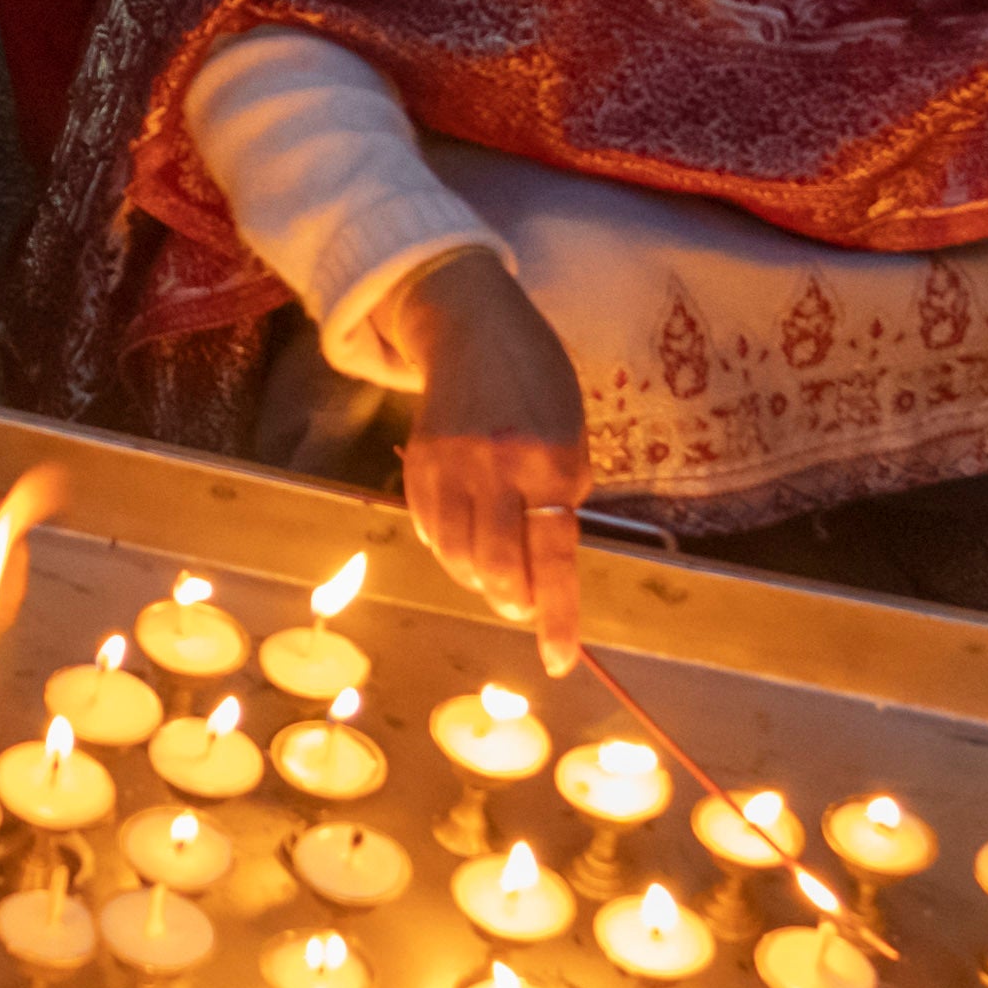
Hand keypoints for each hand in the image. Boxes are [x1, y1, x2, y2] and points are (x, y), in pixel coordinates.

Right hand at [391, 252, 591, 627]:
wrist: (474, 326)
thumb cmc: (539, 383)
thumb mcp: (572, 437)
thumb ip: (560, 498)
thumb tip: (547, 570)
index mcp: (547, 459)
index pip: (554, 556)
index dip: (557, 616)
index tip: (558, 660)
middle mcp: (495, 466)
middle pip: (497, 568)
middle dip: (514, 599)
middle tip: (523, 601)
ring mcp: (448, 465)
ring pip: (456, 558)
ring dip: (480, 578)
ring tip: (497, 569)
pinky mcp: (416, 463)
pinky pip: (428, 531)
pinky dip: (449, 548)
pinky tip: (466, 534)